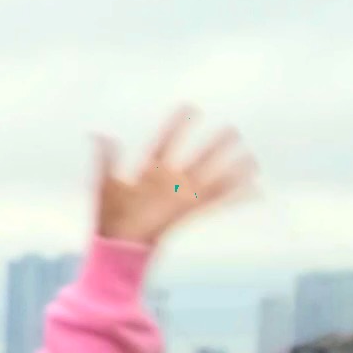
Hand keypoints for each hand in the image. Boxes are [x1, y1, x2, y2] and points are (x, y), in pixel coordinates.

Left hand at [93, 108, 254, 250]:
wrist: (116, 244)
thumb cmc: (108, 216)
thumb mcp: (104, 184)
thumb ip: (104, 159)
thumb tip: (98, 134)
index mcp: (150, 170)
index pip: (166, 141)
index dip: (177, 125)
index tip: (189, 107)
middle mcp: (170, 181)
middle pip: (197, 158)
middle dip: (214, 145)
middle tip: (232, 130)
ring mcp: (181, 196)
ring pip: (212, 178)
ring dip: (231, 169)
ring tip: (251, 159)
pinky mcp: (188, 211)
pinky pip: (216, 203)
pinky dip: (236, 198)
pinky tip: (254, 192)